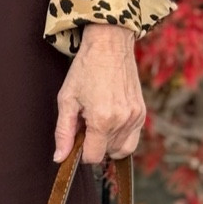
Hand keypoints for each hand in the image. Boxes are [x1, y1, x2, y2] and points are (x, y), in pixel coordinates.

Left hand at [53, 23, 145, 164]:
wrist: (109, 45)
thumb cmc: (85, 69)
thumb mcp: (67, 99)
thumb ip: (63, 132)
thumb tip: (60, 158)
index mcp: (102, 119)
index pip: (93, 157)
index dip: (81, 152)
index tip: (78, 136)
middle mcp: (122, 121)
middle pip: (107, 154)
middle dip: (95, 144)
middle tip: (87, 121)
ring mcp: (136, 117)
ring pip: (122, 149)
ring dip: (108, 141)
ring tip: (99, 119)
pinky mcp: (142, 112)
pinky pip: (133, 138)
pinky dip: (121, 135)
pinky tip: (111, 117)